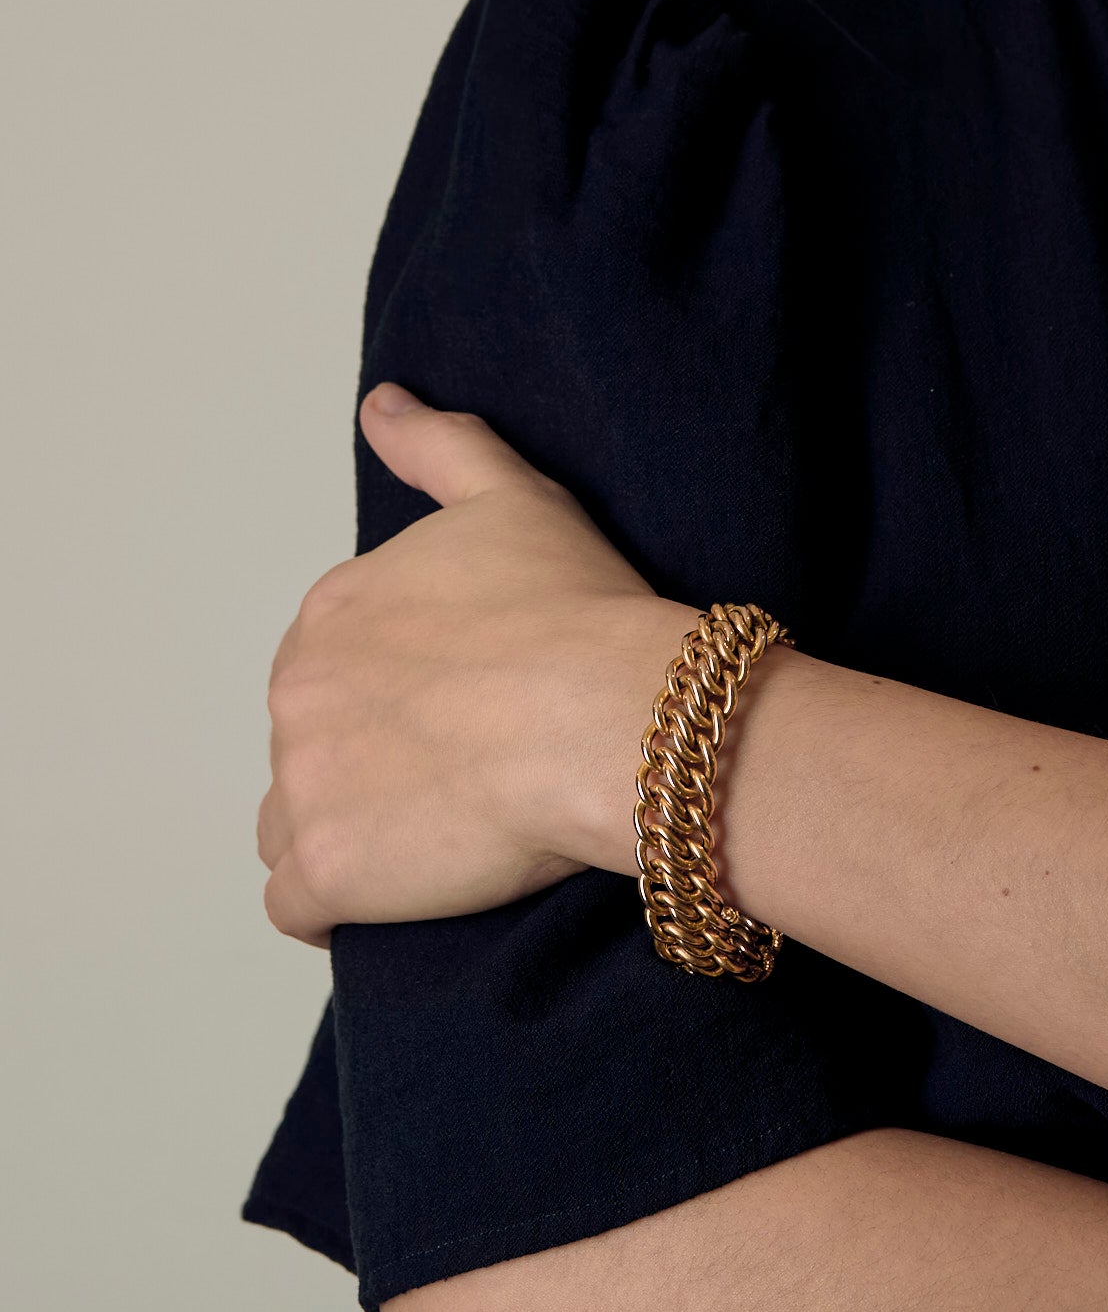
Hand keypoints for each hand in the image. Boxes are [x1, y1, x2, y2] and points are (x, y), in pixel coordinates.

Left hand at [256, 381, 699, 948]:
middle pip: (311, 742)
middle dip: (369, 761)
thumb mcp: (515, 496)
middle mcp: (296, 689)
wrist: (611, 710)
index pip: (334, 666)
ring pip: (292, 822)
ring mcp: (303, 783)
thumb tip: (380, 405)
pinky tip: (403, 891)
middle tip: (464, 772)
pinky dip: (338, 906)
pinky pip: (299, 906)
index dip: (400, 693)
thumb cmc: (576, 606)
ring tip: (435, 835)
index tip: (467, 709)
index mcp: (334, 610)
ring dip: (346, 832)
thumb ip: (439, 445)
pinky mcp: (328, 871)